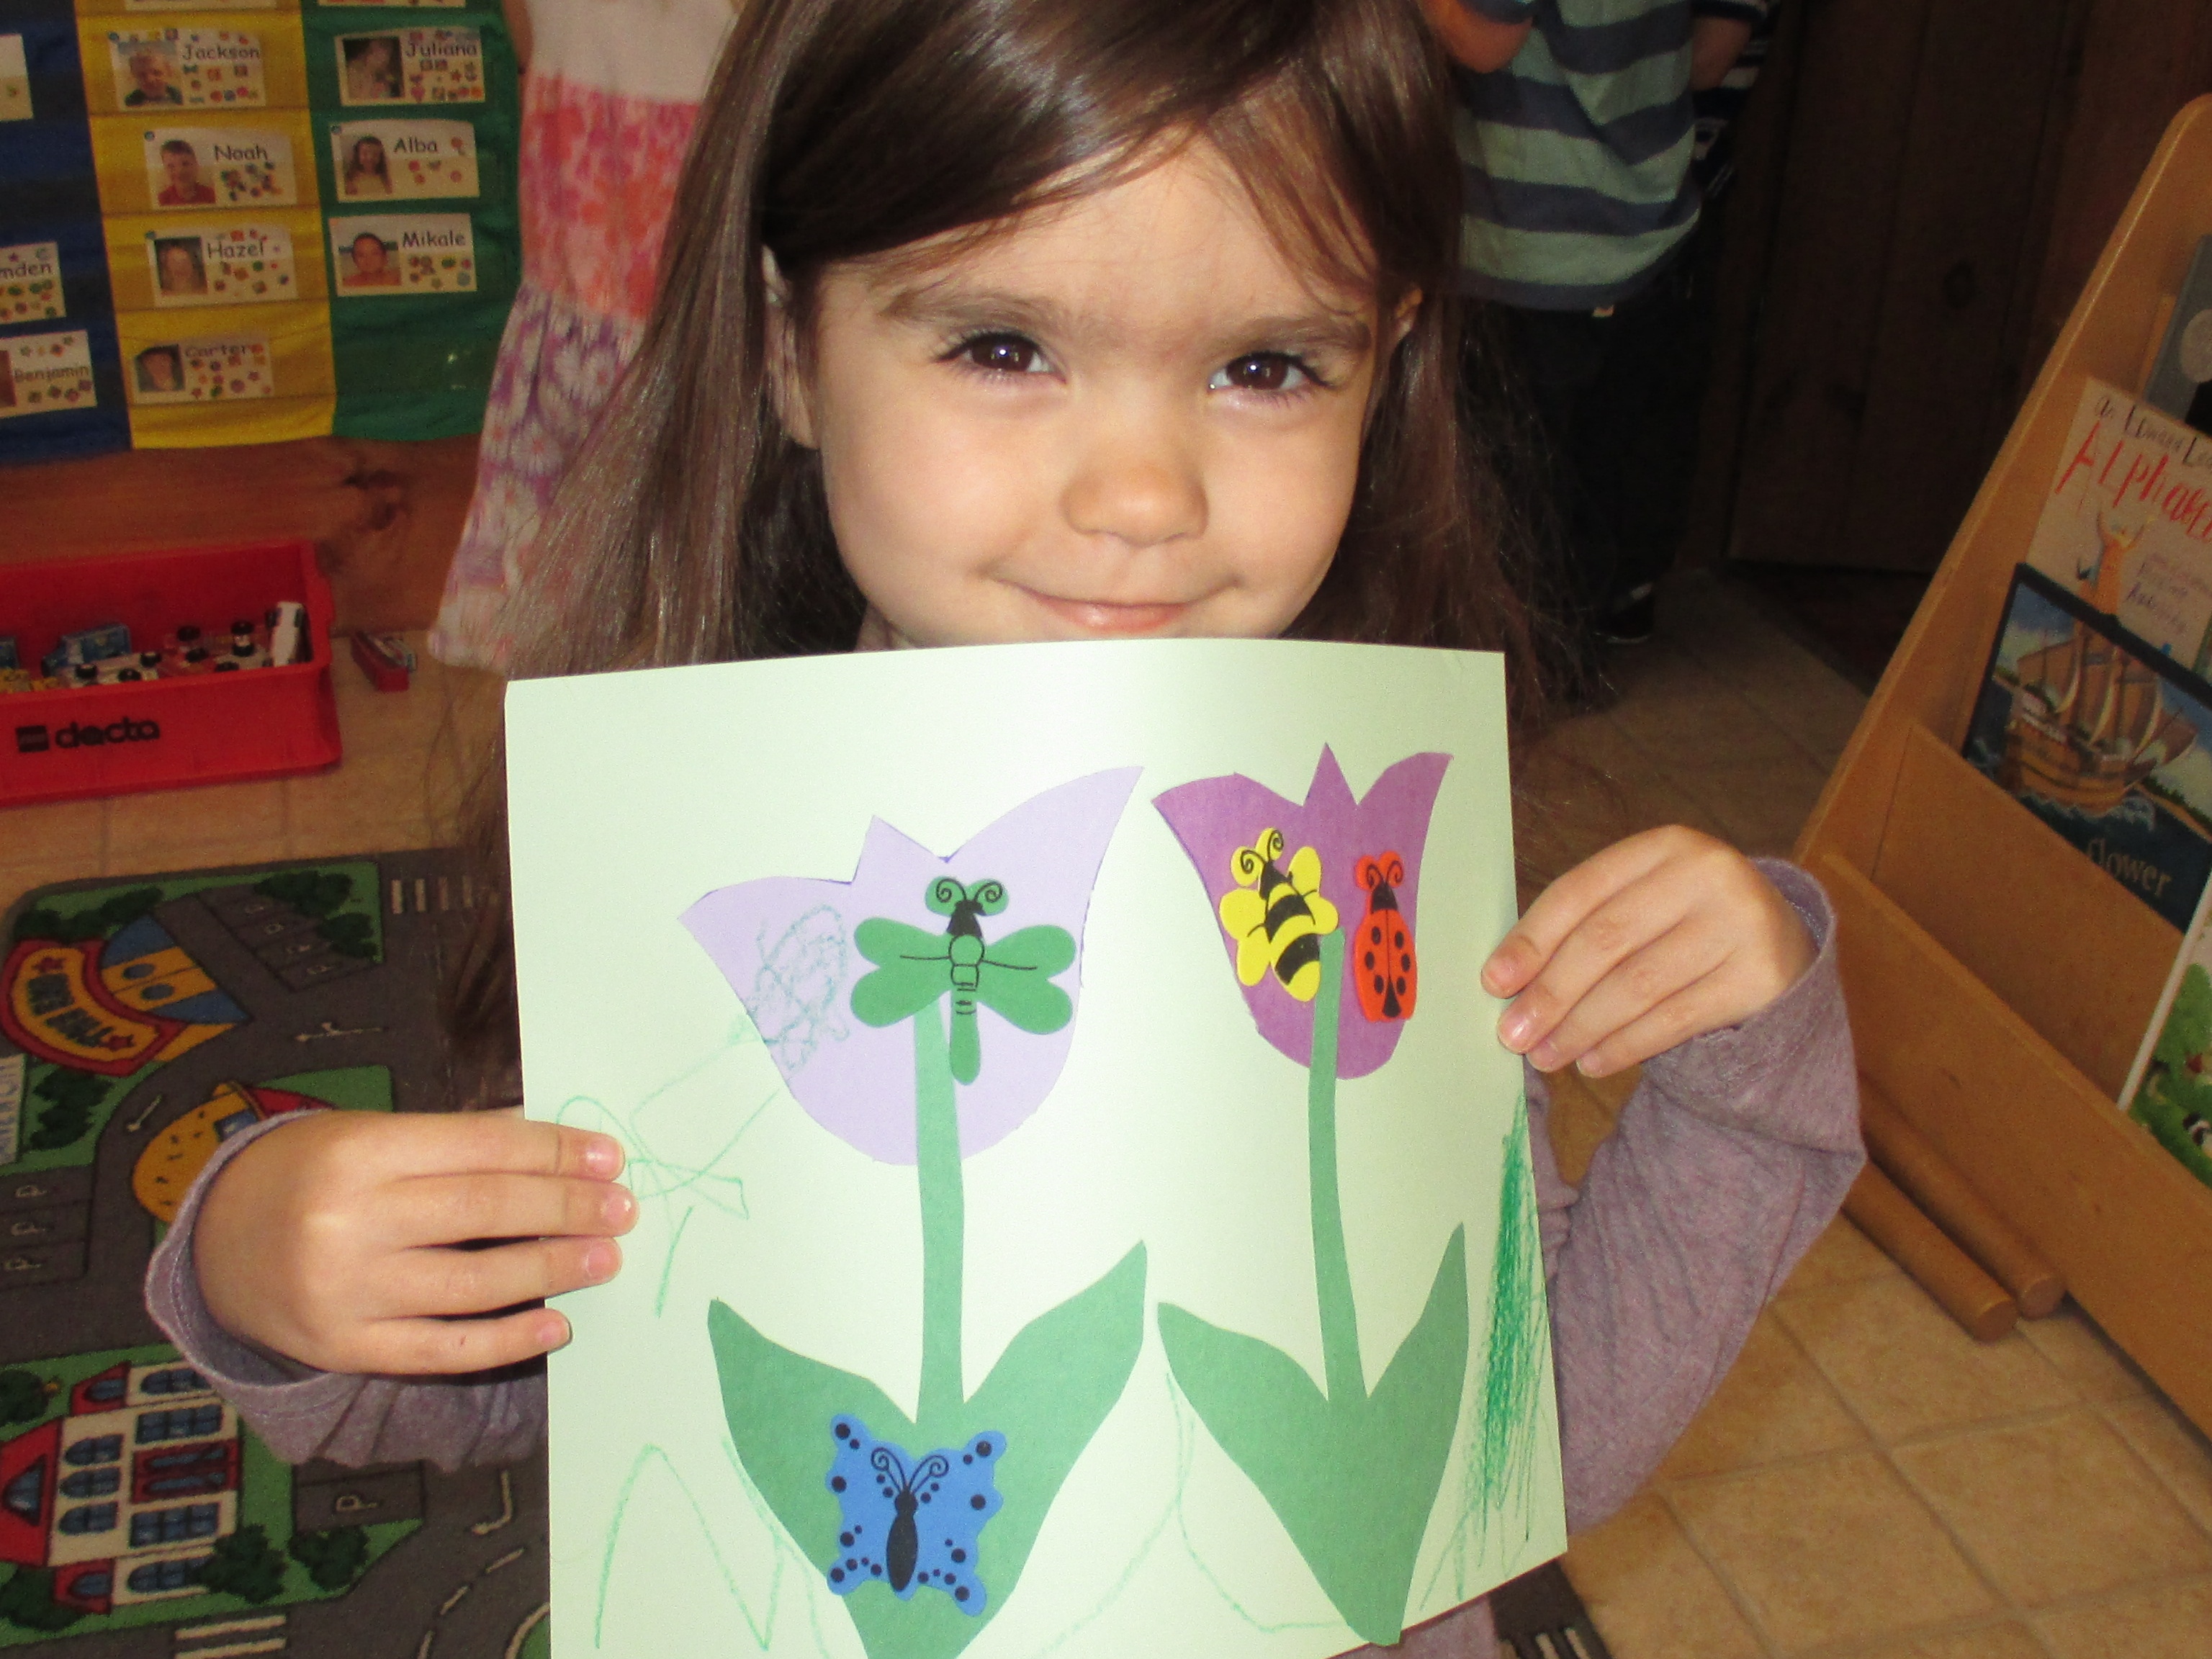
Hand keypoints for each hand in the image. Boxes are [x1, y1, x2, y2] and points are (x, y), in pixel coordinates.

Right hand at [194, 1108, 634, 1374]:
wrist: (215, 1244)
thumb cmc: (310, 1174)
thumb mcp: (367, 1135)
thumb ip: (452, 1143)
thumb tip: (553, 1149)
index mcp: (359, 1153)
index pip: (481, 1149)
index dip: (553, 1152)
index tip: (608, 1157)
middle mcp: (349, 1222)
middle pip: (485, 1212)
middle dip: (566, 1209)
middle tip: (622, 1209)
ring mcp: (347, 1292)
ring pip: (475, 1284)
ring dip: (553, 1271)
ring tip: (606, 1259)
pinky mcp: (346, 1348)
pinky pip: (444, 1348)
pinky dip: (508, 1340)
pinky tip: (557, 1325)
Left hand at [1483, 826, 1814, 1077]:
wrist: (1782, 944)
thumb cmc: (1683, 922)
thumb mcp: (1641, 901)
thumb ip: (1582, 926)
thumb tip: (1507, 980)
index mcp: (1665, 845)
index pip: (1582, 891)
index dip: (1533, 938)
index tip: (1494, 981)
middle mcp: (1708, 874)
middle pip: (1607, 940)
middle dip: (1551, 993)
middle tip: (1511, 1034)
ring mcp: (1740, 925)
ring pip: (1637, 986)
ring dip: (1581, 1027)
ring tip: (1544, 1055)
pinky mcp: (1759, 978)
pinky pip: (1674, 1019)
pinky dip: (1624, 1046)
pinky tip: (1591, 1062)